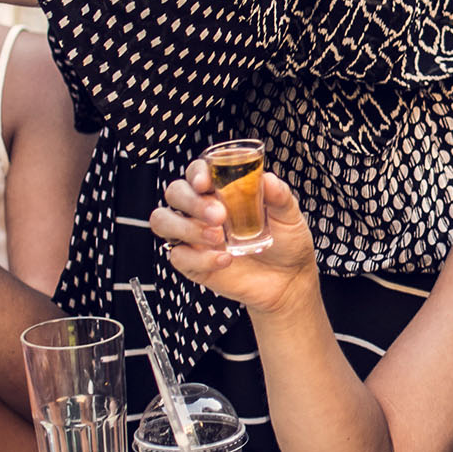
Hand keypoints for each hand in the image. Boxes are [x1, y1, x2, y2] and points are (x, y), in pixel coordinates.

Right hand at [150, 164, 316, 316]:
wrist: (289, 279)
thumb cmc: (286, 241)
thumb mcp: (288, 214)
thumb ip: (278, 195)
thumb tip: (267, 179)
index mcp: (221, 190)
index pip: (197, 172)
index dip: (196, 173)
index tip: (205, 182)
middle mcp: (201, 210)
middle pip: (175, 193)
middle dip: (191, 202)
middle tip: (219, 215)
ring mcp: (194, 236)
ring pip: (163, 221)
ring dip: (186, 227)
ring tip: (218, 237)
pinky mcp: (193, 263)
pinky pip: (178, 256)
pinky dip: (200, 258)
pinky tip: (225, 259)